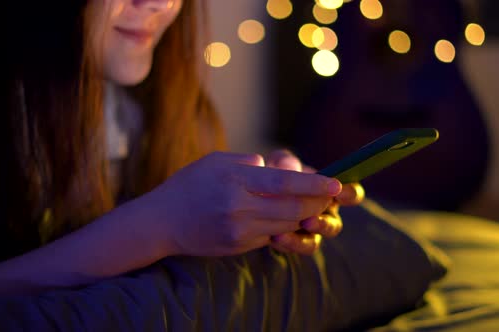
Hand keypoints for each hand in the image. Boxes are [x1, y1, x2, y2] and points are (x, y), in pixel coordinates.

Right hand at [144, 152, 341, 256]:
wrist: (162, 221)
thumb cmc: (189, 184)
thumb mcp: (216, 161)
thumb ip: (249, 164)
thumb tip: (277, 169)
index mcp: (234, 180)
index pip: (284, 183)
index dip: (314, 184)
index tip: (336, 184)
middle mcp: (238, 207)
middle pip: (293, 209)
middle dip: (317, 203)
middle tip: (329, 196)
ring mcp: (239, 231)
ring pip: (286, 225)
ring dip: (303, 216)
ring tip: (311, 205)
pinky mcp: (238, 246)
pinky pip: (271, 236)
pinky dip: (283, 227)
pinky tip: (284, 218)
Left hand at [265, 149, 364, 254]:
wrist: (252, 195)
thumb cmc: (273, 172)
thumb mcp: (277, 162)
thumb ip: (284, 161)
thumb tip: (289, 167)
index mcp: (330, 193)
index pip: (351, 194)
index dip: (350, 193)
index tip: (338, 191)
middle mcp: (324, 215)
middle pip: (334, 226)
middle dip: (323, 224)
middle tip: (308, 220)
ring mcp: (309, 232)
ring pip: (314, 243)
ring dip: (302, 239)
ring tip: (284, 233)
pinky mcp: (292, 243)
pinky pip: (295, 248)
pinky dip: (287, 244)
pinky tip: (274, 237)